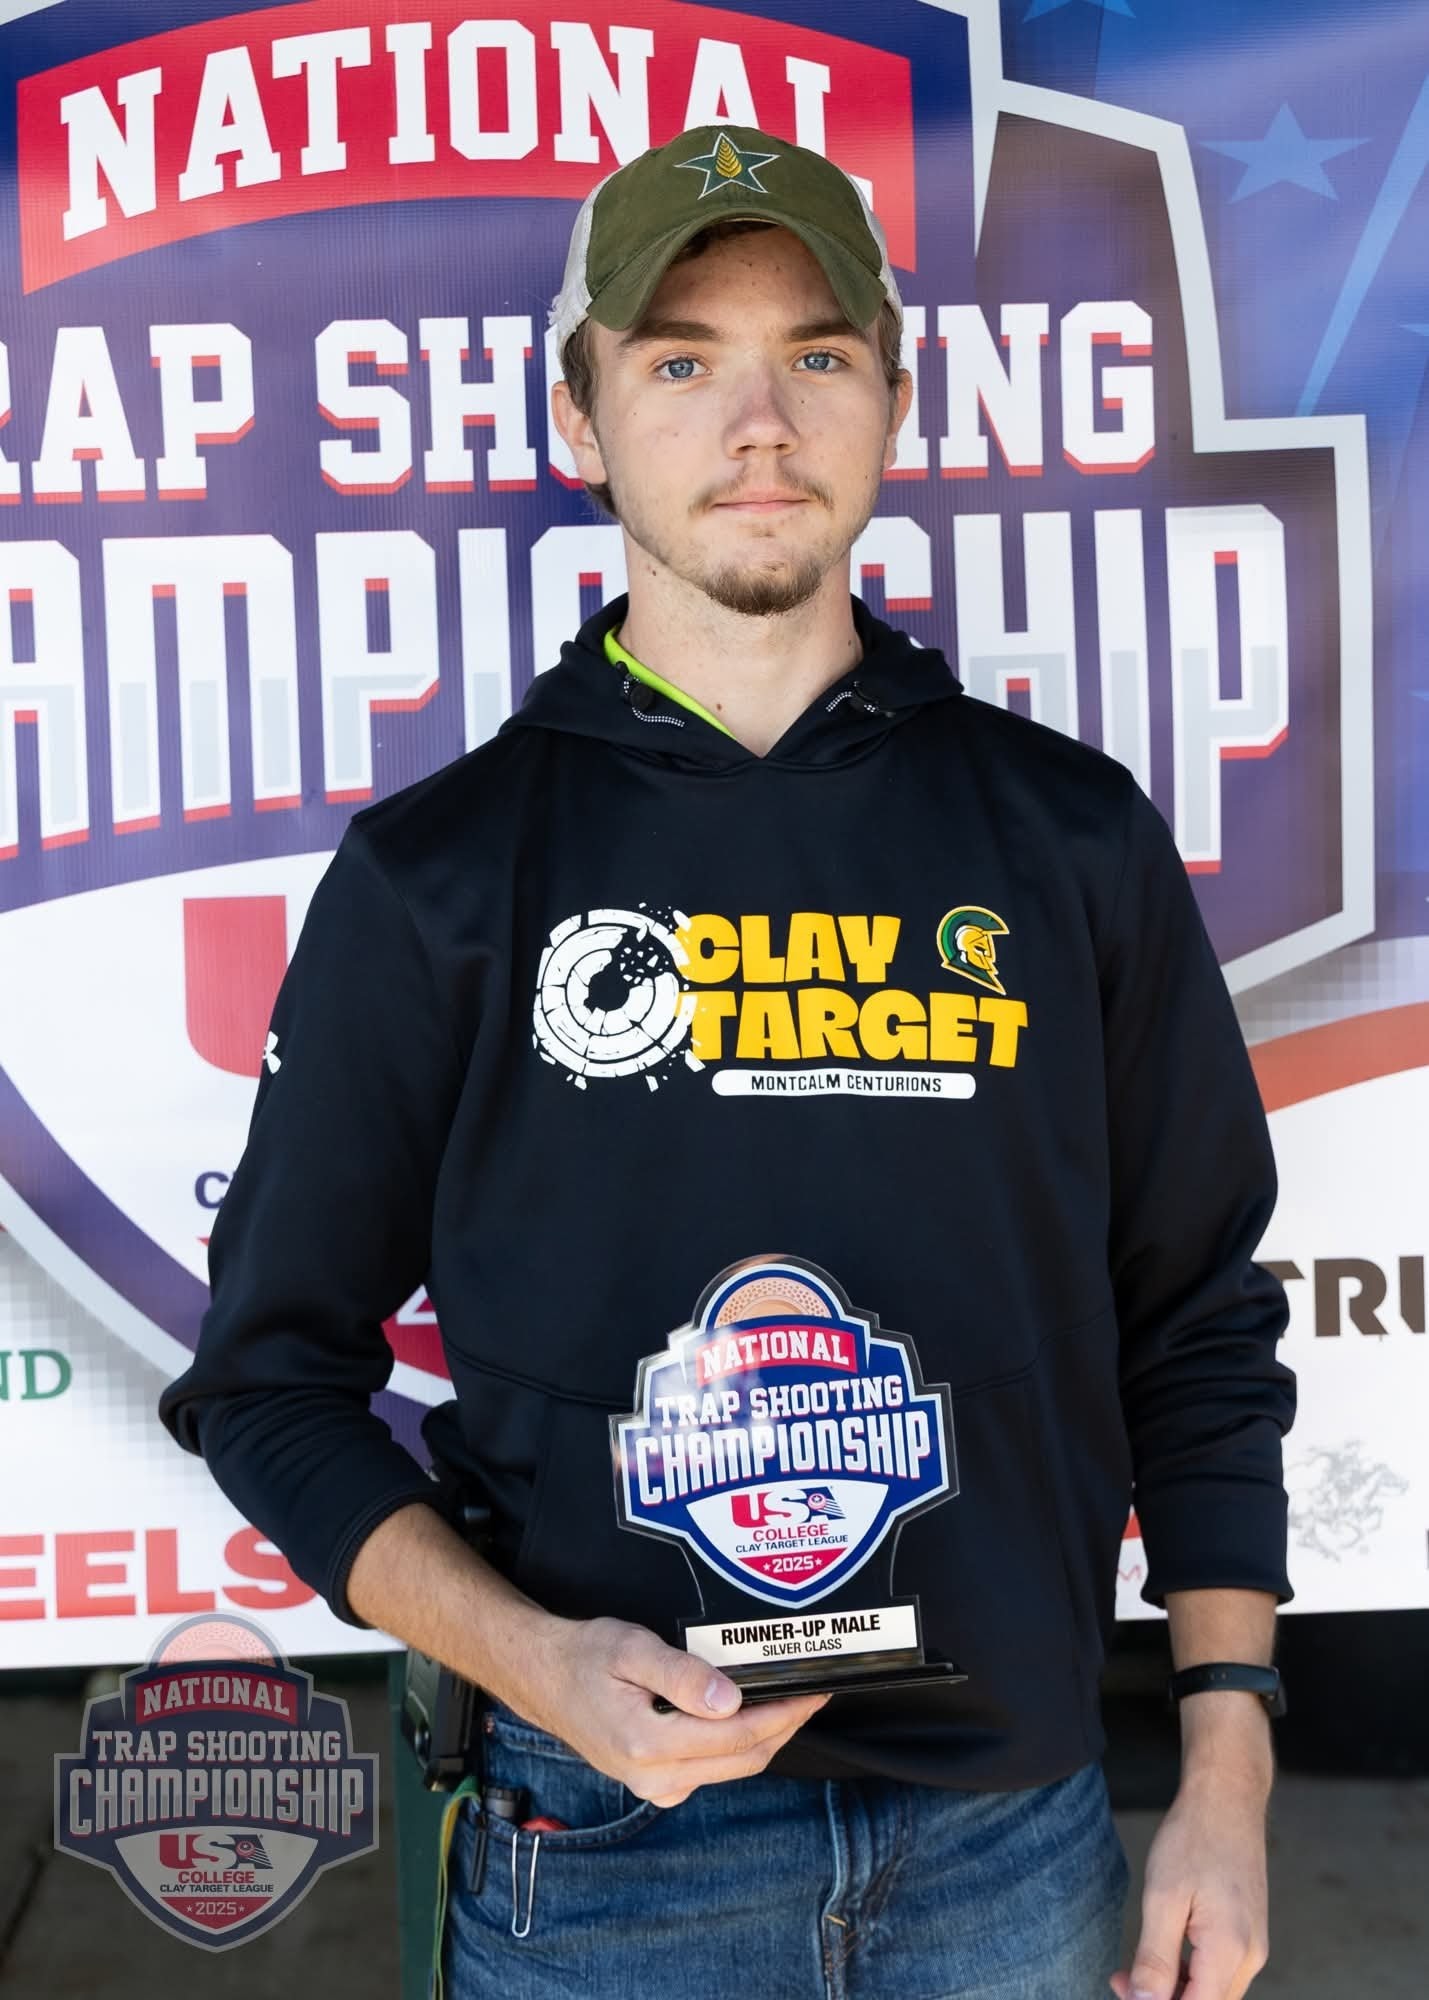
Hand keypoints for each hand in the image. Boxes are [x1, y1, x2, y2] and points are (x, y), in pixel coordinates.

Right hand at [514, 1613, 829, 1807]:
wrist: (544, 1679)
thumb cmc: (584, 1657)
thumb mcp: (630, 1650)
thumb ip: (681, 1676)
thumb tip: (731, 1701)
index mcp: (649, 1746)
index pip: (739, 1736)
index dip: (784, 1715)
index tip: (813, 1692)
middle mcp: (656, 1778)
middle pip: (745, 1759)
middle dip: (786, 1727)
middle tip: (813, 1694)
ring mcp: (657, 1787)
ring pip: (733, 1767)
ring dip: (767, 1737)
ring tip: (790, 1701)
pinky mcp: (658, 1782)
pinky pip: (714, 1769)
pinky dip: (741, 1745)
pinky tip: (750, 1717)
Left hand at [1110, 1769, 1268, 1999]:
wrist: (1228, 1799)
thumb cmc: (1194, 1839)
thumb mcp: (1163, 1897)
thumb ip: (1155, 1958)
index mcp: (1230, 1951)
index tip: (1121, 1990)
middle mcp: (1250, 1957)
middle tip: (1119, 1979)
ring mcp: (1253, 1946)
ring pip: (1213, 1993)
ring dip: (1175, 1991)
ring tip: (1132, 1970)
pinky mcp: (1248, 1935)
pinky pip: (1219, 1972)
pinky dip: (1189, 1974)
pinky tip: (1162, 1956)